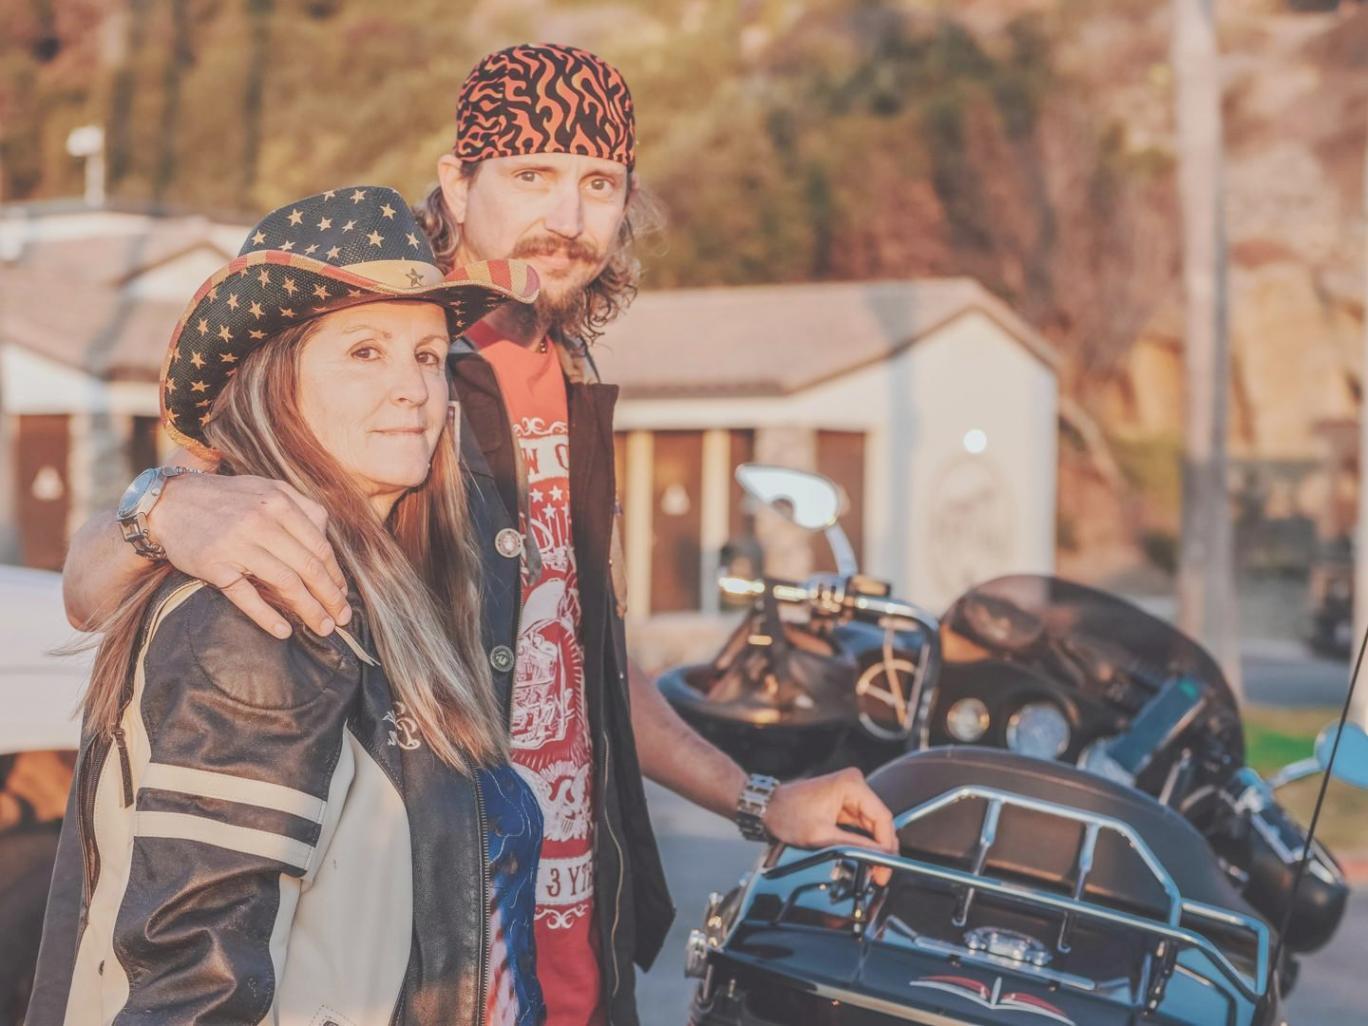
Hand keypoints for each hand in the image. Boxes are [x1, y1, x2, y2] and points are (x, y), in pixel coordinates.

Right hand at [147, 451, 349, 638]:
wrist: (170, 503)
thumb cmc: (226, 499)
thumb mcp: (266, 488)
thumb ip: (300, 508)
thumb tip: (326, 539)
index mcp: (279, 502)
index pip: (319, 546)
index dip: (335, 574)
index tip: (342, 594)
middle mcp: (261, 522)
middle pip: (308, 567)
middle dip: (330, 597)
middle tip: (343, 619)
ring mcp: (237, 544)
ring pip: (285, 583)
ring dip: (309, 610)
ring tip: (323, 627)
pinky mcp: (214, 565)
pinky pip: (246, 596)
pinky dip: (267, 616)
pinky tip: (284, 631)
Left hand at [763, 768, 897, 883]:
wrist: (767, 808)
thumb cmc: (786, 814)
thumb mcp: (822, 836)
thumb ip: (853, 846)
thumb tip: (877, 857)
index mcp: (851, 785)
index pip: (882, 817)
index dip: (887, 845)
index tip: (887, 865)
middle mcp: (853, 784)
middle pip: (879, 821)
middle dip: (882, 849)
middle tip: (881, 873)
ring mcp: (849, 793)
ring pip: (872, 825)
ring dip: (873, 847)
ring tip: (873, 868)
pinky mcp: (844, 803)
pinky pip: (861, 824)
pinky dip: (864, 841)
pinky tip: (865, 856)